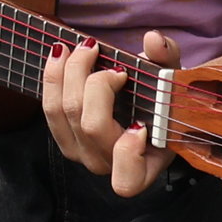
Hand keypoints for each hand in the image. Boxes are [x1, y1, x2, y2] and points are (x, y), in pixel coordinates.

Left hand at [40, 32, 178, 196]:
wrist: (139, 104)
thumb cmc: (161, 100)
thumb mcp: (172, 80)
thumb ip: (168, 60)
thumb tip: (153, 40)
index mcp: (143, 166)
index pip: (126, 181)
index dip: (128, 154)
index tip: (140, 124)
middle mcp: (108, 164)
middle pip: (91, 126)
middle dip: (97, 82)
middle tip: (111, 58)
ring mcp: (81, 153)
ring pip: (63, 114)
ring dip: (69, 73)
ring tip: (83, 47)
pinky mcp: (63, 136)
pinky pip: (49, 109)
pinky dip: (53, 78)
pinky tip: (62, 54)